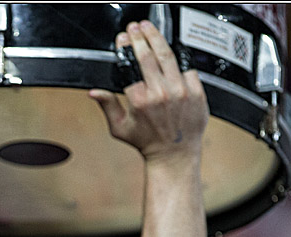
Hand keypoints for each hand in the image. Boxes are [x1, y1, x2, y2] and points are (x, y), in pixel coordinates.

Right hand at [90, 21, 207, 162]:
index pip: (131, 66)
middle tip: (135, 27)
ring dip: (157, 38)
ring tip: (150, 29)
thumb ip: (107, 106)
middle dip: (140, 37)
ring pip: (168, 56)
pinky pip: (187, 67)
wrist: (174, 155)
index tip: (122, 38)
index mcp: (140, 101)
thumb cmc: (148, 142)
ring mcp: (180, 92)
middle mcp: (161, 94)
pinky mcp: (196, 93)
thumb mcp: (120, 128)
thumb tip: (94, 92)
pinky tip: (171, 53)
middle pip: (149, 55)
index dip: (126, 48)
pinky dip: (179, 59)